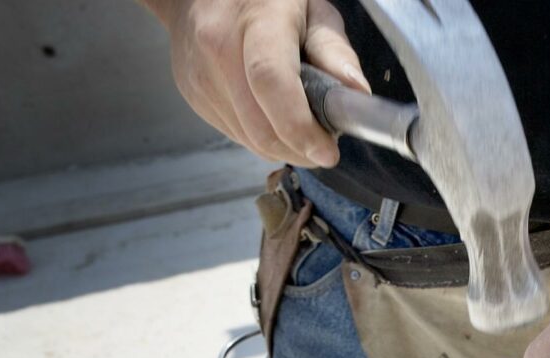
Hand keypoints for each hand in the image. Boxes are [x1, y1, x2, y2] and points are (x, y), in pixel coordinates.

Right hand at [144, 0, 370, 166]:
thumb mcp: (311, 8)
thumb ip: (333, 49)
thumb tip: (356, 92)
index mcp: (256, 19)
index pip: (271, 82)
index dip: (300, 126)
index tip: (327, 151)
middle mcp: (218, 46)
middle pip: (260, 125)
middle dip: (300, 149)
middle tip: (325, 146)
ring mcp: (201, 74)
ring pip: (249, 139)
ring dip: (285, 147)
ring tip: (304, 127)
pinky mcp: (193, 94)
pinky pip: (236, 134)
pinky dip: (263, 138)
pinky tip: (275, 117)